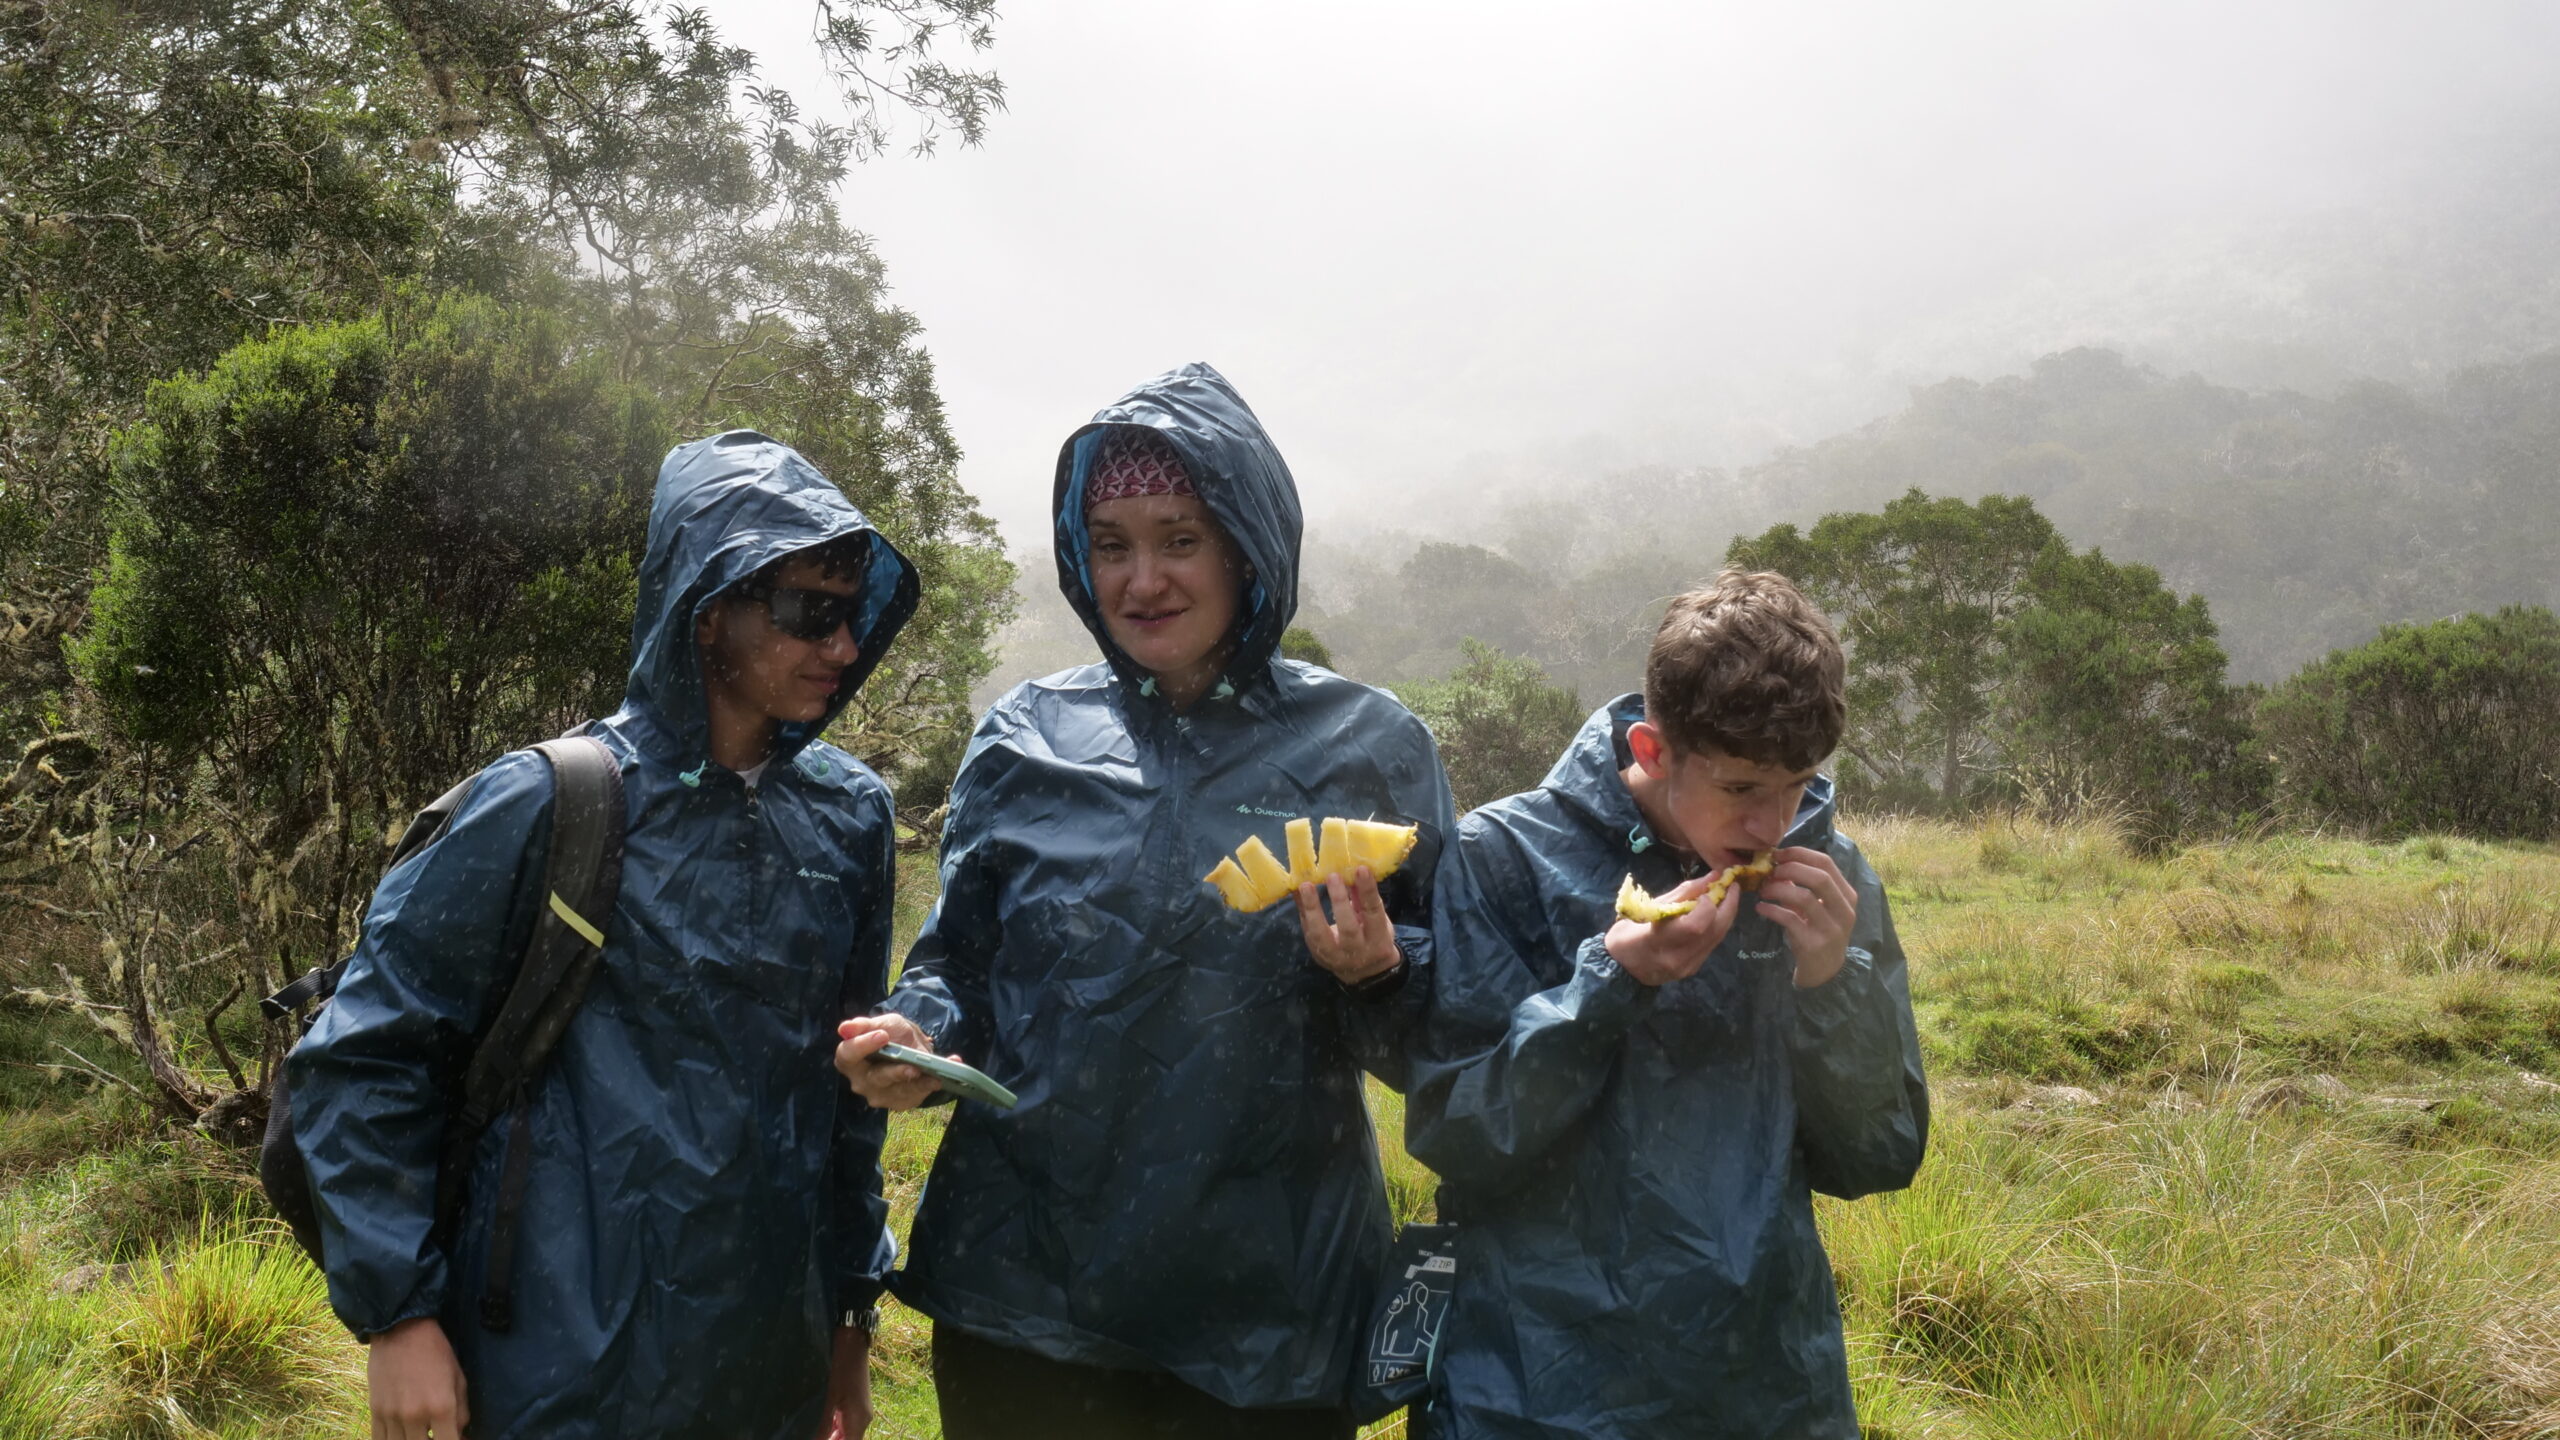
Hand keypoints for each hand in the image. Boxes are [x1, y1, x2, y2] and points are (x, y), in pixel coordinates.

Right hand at [367, 1315, 467, 1439]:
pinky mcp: (375, 1411)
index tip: (456, 1438)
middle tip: (436, 1432)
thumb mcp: (459, 1379)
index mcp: (441, 1407)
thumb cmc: (437, 1353)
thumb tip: (461, 1436)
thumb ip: (462, 1413)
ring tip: (419, 1433)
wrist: (401, 1331)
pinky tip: (402, 1435)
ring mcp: (392, 1415)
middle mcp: (415, 1415)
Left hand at [819, 1324, 872, 1438]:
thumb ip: (825, 1426)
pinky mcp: (860, 1405)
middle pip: (851, 1439)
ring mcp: (864, 1412)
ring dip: (837, 1435)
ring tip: (821, 1430)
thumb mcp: (831, 1401)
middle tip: (818, 1435)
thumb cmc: (842, 1373)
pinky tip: (827, 1423)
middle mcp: (865, 1419)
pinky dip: (839, 1427)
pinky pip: (851, 1423)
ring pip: (851, 1432)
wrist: (854, 1349)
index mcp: (859, 1420)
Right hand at [835, 1013, 944, 1109]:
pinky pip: (915, 1096)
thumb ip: (863, 1026)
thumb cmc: (890, 1035)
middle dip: (894, 1072)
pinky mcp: (900, 1102)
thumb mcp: (880, 1023)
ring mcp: (880, 1095)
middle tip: (911, 1067)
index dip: (863, 1046)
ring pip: (897, 1091)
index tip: (882, 1035)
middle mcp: (861, 1082)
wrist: (910, 1046)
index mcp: (850, 1060)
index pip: (847, 1055)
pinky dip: (930, 1085)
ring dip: (917, 1083)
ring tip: (932, 1075)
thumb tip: (845, 1028)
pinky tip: (940, 1078)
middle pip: (875, 1079)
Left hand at [1296, 867, 1401, 985]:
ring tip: (1305, 886)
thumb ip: (1365, 900)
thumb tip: (1355, 870)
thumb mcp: (1378, 921)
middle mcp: (1358, 951)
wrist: (1365, 972)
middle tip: (1332, 876)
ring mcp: (1336, 956)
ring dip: (1312, 908)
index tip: (1361, 869)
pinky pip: (1309, 933)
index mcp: (1379, 939)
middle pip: (1348, 927)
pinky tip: (1298, 894)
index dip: (1368, 891)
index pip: (1373, 913)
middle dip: (1339, 901)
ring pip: (1321, 934)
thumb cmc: (1373, 937)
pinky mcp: (1319, 956)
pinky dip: (1302, 912)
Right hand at [1602, 873, 1741, 986]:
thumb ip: (1682, 894)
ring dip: (1726, 915)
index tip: (1708, 890)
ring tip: (1726, 896)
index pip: (1694, 926)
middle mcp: (1676, 957)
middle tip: (1732, 886)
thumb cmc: (1627, 934)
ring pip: (1718, 937)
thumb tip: (1712, 877)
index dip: (1708, 905)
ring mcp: (1687, 966)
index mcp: (1658, 940)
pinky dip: (1717, 927)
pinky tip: (1715, 915)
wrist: (1621, 970)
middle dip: (1728, 906)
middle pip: (1714, 931)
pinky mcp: (1693, 969)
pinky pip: (1711, 944)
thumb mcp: (1647, 908)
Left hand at [1755, 845, 1857, 987]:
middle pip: (1819, 877)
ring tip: (1763, 890)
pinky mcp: (1814, 944)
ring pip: (1804, 897)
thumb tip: (1777, 862)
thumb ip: (1804, 885)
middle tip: (1769, 872)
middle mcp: (1844, 910)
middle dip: (1790, 869)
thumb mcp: (1818, 906)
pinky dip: (1772, 910)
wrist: (1825, 970)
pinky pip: (1790, 919)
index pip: (1826, 863)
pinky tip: (1760, 908)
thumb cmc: (1818, 931)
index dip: (1799, 854)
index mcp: (1847, 895)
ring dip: (1778, 889)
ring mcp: (1831, 928)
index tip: (1777, 854)